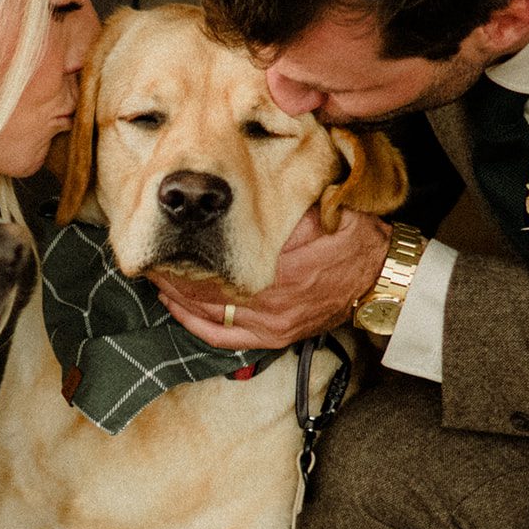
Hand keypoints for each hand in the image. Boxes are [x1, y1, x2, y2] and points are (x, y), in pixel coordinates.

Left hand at [151, 207, 390, 349]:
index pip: (220, 261)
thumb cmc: (351, 237)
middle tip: (150, 255)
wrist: (379, 279)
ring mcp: (273, 324)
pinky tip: (176, 308)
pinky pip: (223, 338)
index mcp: (283, 266)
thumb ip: (286, 203)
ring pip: (209, 315)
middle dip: (175, 274)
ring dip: (178, 298)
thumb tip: (243, 191)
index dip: (188, 250)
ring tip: (156, 278)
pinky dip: (195, 324)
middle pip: (207, 290)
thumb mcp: (323, 207)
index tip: (166, 234)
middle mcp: (274, 302)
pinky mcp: (274, 337)